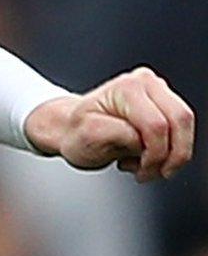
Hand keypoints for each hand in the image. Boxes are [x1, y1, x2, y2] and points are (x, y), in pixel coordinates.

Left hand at [25, 66, 193, 180]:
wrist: (71, 128)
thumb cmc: (76, 131)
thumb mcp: (88, 137)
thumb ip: (117, 134)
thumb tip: (141, 139)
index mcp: (126, 88)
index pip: (157, 125)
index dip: (154, 155)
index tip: (139, 170)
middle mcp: (145, 82)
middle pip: (180, 122)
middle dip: (170, 156)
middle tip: (148, 172)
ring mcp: (158, 90)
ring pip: (185, 127)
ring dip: (170, 155)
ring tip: (142, 164)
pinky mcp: (165, 103)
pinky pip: (181, 131)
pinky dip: (169, 150)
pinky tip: (144, 156)